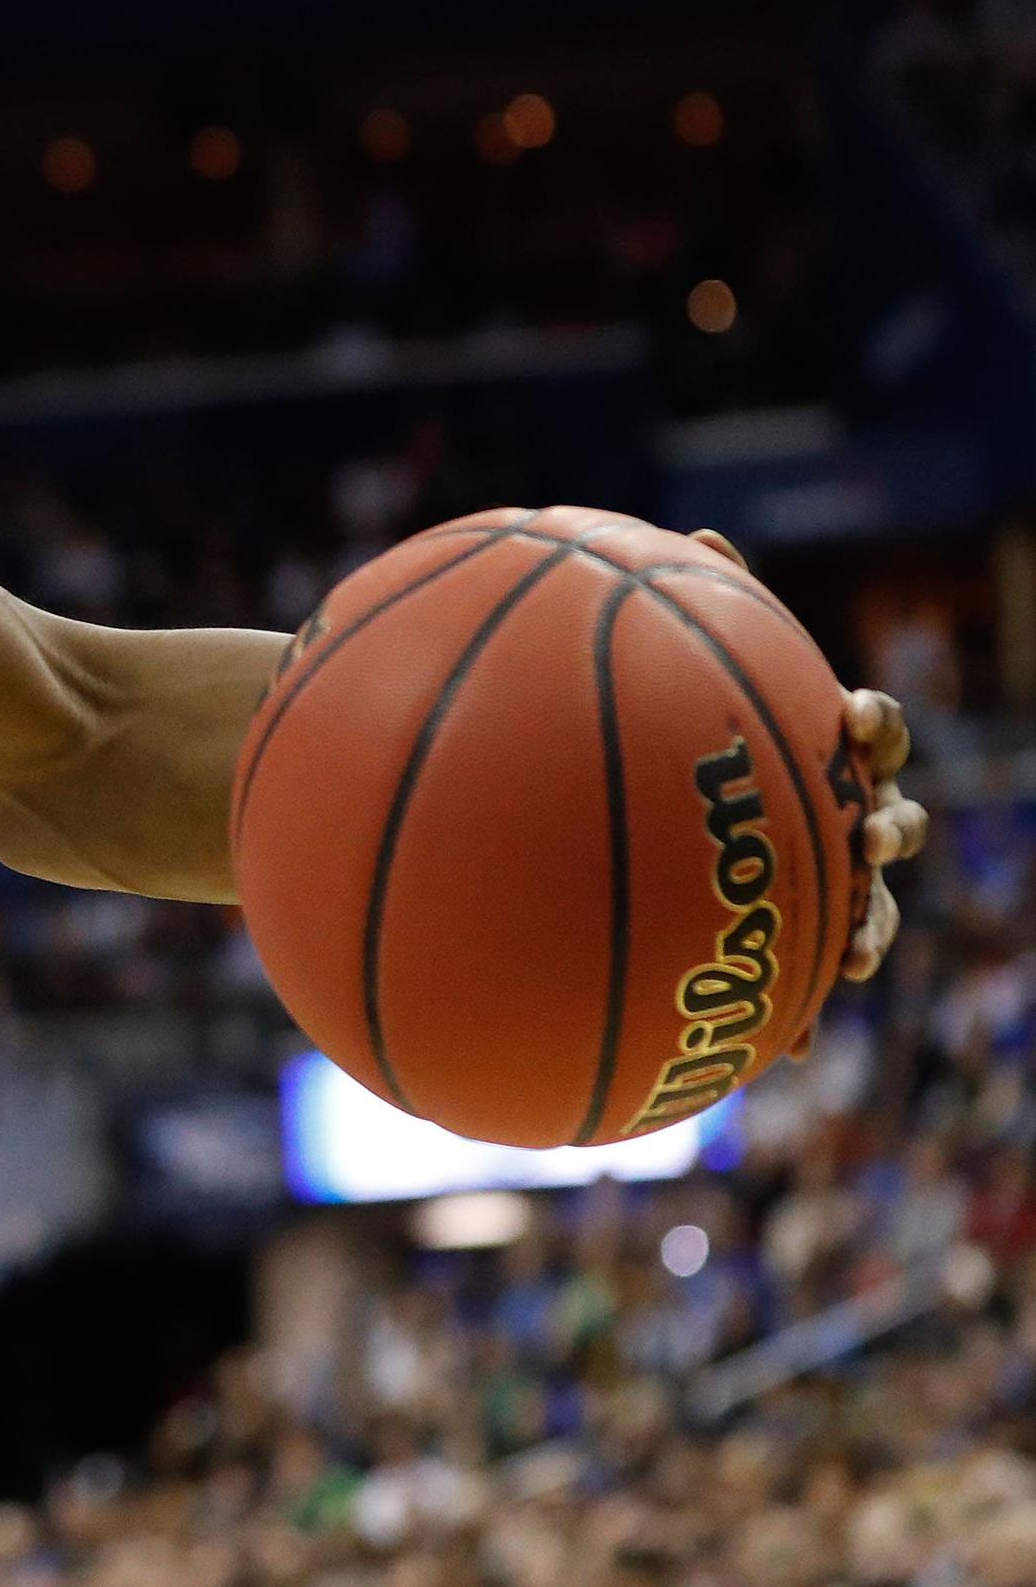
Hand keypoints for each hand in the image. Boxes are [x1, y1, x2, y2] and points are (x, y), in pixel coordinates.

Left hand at [690, 529, 926, 982]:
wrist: (692, 842)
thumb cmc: (714, 750)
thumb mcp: (708, 687)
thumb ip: (710, 613)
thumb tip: (702, 533)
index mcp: (824, 758)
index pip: (868, 733)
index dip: (872, 722)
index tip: (855, 712)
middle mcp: (846, 819)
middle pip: (894, 823)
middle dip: (890, 828)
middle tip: (868, 833)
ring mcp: (837, 890)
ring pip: (873, 915)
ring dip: (868, 931)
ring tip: (854, 955)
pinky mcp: (808, 953)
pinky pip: (813, 993)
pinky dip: (808, 1021)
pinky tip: (793, 1053)